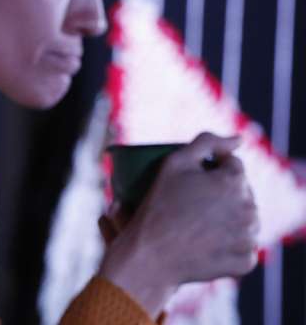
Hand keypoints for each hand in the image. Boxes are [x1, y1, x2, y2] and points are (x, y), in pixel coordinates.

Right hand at [99, 133, 258, 314]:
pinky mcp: (245, 261)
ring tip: (201, 217)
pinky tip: (209, 239)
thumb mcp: (175, 163)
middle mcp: (249, 209)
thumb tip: (239, 138)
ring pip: (244, 217)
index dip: (212, 167)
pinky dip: (230, 241)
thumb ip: (207, 141)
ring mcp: (249, 238)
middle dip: (223, 191)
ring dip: (229, 214)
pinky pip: (243, 245)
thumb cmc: (159, 205)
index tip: (193, 177)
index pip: (232, 164)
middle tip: (193, 198)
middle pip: (241, 191)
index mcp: (234, 182)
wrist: (150, 254)